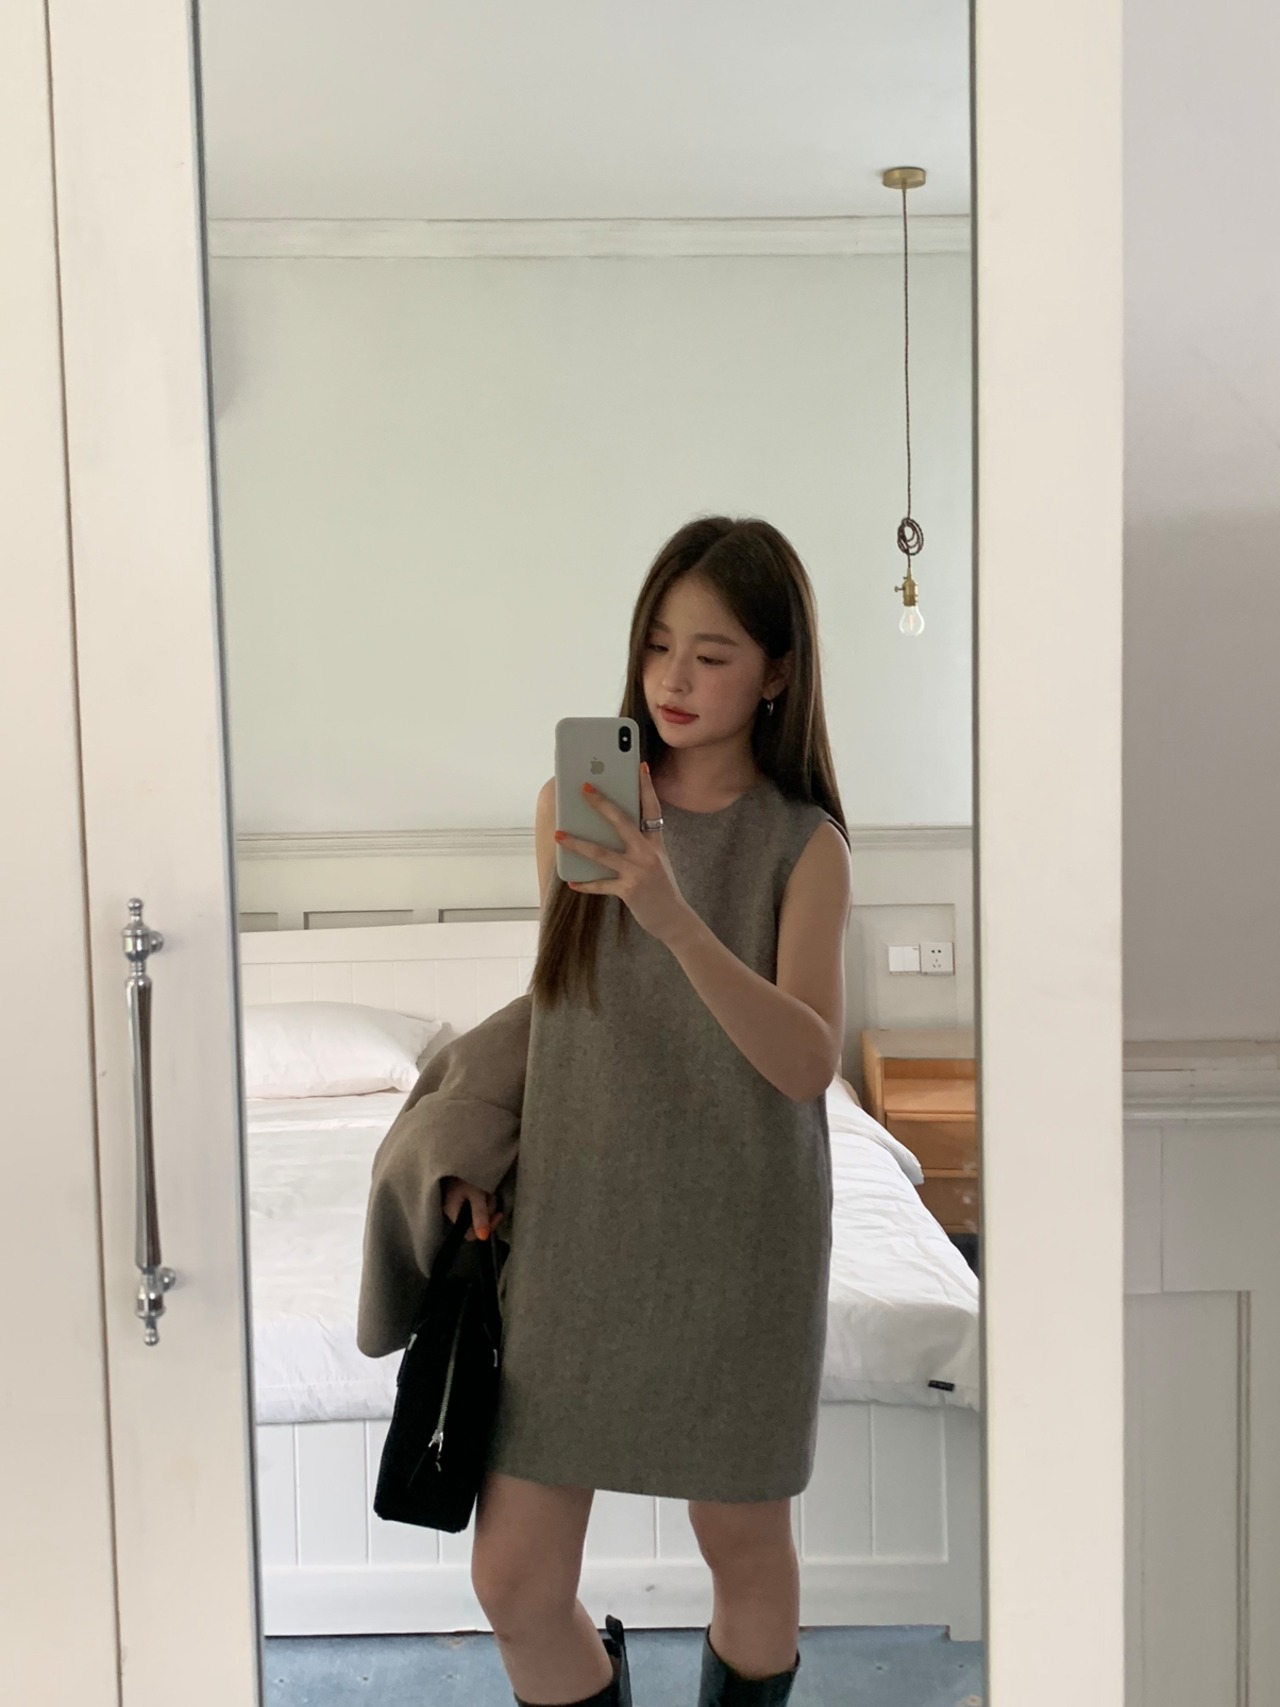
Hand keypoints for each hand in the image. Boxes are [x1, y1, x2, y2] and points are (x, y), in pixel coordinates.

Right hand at [441, 1176, 503, 1240]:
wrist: (463, 1153)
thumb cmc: (467, 1173)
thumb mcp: (476, 1194)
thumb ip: (479, 1216)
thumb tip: (483, 1238)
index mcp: (452, 1212)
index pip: (469, 1233)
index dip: (486, 1227)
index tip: (498, 1214)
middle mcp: (452, 1210)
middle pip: (475, 1223)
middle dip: (488, 1211)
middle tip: (492, 1196)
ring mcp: (457, 1203)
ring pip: (478, 1212)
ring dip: (488, 1203)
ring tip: (489, 1189)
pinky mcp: (462, 1196)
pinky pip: (477, 1204)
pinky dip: (484, 1198)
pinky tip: (486, 1188)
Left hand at [555, 762, 695, 947]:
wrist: (673, 919)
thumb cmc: (660, 887)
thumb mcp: (656, 860)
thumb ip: (639, 844)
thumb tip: (605, 831)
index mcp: (655, 842)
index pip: (652, 808)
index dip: (646, 787)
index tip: (640, 766)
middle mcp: (648, 853)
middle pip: (622, 822)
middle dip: (601, 803)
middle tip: (583, 788)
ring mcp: (638, 871)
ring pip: (602, 853)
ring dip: (577, 843)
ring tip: (559, 834)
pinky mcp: (629, 890)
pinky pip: (601, 884)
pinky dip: (586, 883)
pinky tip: (572, 882)